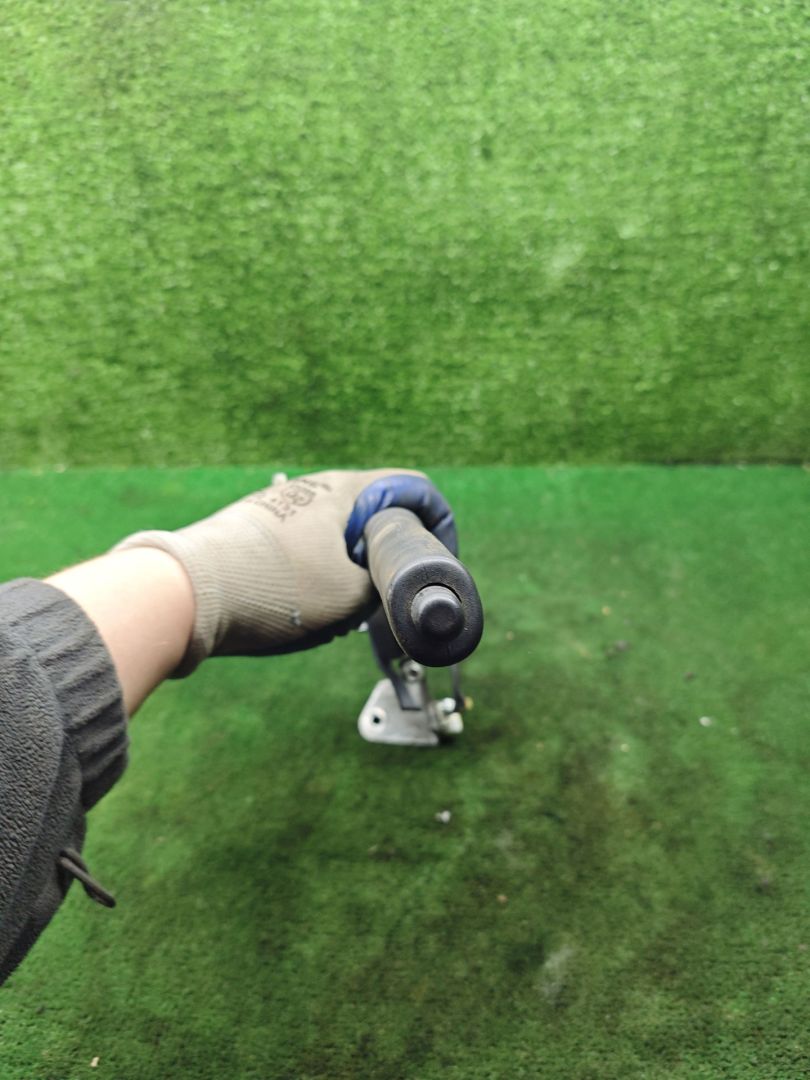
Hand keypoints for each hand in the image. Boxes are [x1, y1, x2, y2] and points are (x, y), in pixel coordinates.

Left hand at [114, 469, 454, 673]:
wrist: (186, 594)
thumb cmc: (274, 588)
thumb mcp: (352, 597)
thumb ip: (386, 587)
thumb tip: (388, 588)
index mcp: (348, 489)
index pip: (416, 489)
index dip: (437, 527)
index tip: (434, 565)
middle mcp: (314, 487)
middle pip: (375, 517)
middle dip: (385, 559)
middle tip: (382, 599)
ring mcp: (280, 505)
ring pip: (337, 537)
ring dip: (348, 571)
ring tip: (335, 612)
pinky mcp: (254, 529)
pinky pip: (304, 548)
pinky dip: (313, 574)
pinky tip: (297, 607)